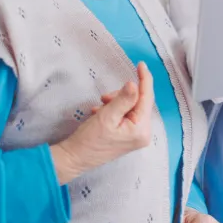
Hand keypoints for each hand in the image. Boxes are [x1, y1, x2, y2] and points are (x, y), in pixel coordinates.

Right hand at [50, 62, 153, 183]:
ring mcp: (136, 136)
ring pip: (130, 107)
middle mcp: (143, 134)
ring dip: (115, 102)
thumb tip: (135, 84)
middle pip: (138, 102)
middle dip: (122, 95)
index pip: (147, 98)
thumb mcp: (107, 116)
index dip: (144, 79)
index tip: (140, 64)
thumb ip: (123, 99)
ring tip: (100, 108)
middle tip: (105, 98)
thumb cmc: (90, 140)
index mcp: (142, 129)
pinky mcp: (128, 136)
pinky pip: (125, 115)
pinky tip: (100, 114)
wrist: (75, 158)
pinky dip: (113, 110)